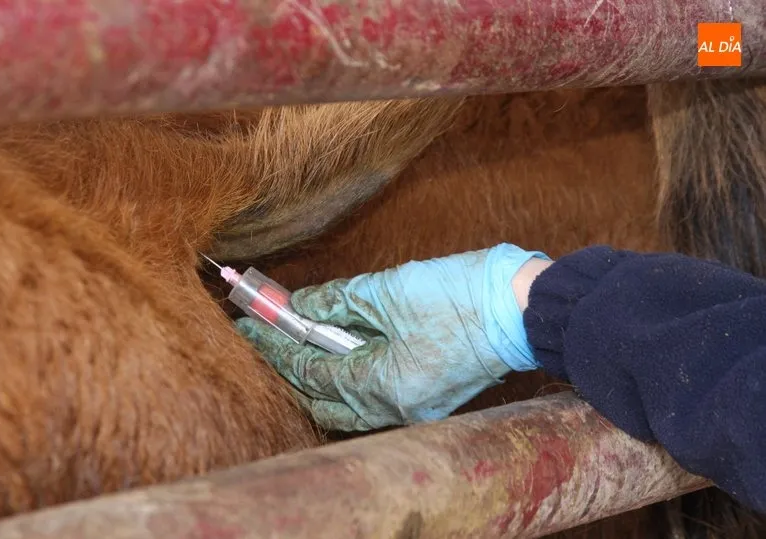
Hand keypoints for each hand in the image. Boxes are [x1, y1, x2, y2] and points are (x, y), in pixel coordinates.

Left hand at [235, 243, 549, 430]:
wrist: (525, 307)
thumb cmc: (464, 295)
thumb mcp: (391, 290)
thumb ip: (338, 302)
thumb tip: (300, 306)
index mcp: (385, 385)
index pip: (312, 370)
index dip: (276, 345)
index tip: (249, 324)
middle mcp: (397, 409)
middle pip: (323, 399)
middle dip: (289, 367)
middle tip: (263, 336)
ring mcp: (415, 410)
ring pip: (347, 404)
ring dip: (318, 374)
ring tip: (293, 342)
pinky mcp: (428, 400)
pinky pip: (372, 397)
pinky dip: (348, 376)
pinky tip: (336, 352)